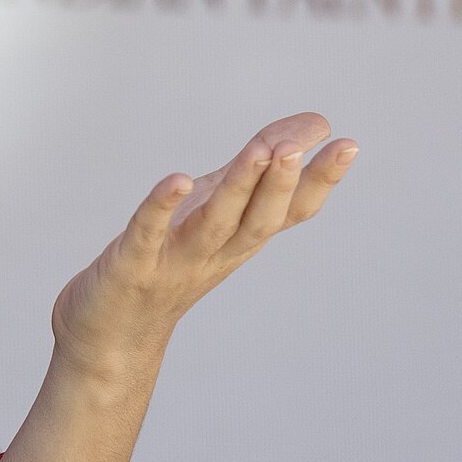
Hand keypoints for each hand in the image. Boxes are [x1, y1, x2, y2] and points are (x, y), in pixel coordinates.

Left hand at [48, 113, 357, 380]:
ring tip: (261, 151)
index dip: (320, 181)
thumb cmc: (169, 261)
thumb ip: (258, 170)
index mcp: (240, 239)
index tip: (348, 144)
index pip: (290, 212)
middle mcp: (216, 252)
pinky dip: (162, 207)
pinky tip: (175, 180)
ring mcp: (175, 261)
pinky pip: (148, 233)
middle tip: (297, 146)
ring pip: (215, 224)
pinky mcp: (132, 265)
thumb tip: (314, 124)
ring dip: (239, 188)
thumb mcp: (217, 208)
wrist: (113, 337)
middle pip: (259, 220)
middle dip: (280, 183)